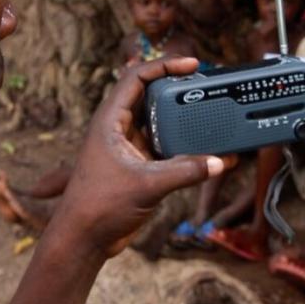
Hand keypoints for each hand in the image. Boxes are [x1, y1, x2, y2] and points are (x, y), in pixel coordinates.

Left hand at [52, 56, 236, 256]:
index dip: (164, 66)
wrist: (84, 239)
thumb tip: (219, 162)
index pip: (136, 78)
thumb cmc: (99, 207)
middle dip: (177, 88)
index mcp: (110, 121)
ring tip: (210, 113)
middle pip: (150, 96)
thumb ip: (186, 171)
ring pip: (159, 122)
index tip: (191, 65)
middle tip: (205, 86)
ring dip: (182, 118)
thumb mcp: (147, 185)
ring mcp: (128, 148)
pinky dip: (184, 146)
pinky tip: (204, 150)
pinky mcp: (138, 166)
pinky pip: (165, 148)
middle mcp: (118, 129)